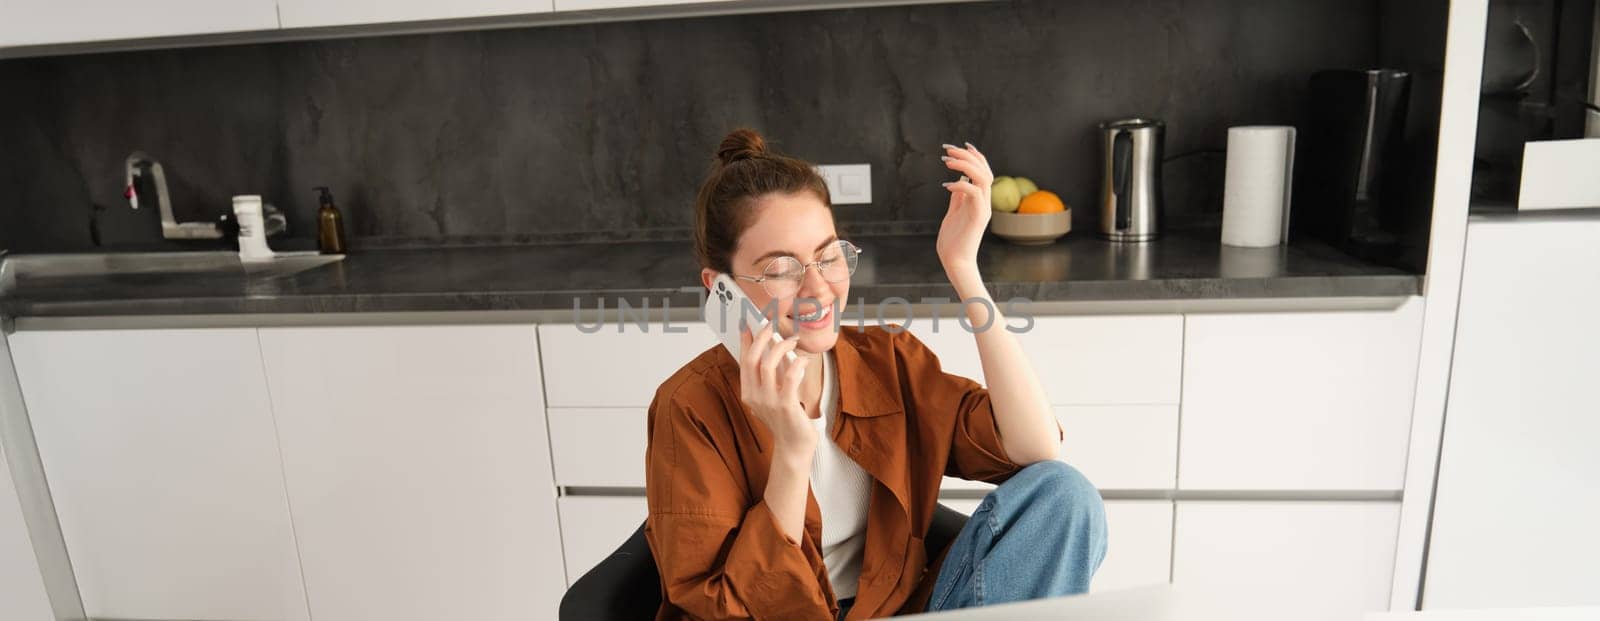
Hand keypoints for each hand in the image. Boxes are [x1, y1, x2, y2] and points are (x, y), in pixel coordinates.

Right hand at [738, 317, 815, 453]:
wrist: (793, 446)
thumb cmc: (786, 419)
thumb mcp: (774, 394)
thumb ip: (773, 373)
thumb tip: (775, 346)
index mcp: (749, 393)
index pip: (744, 361)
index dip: (746, 341)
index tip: (749, 324)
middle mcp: (755, 396)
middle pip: (752, 359)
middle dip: (761, 337)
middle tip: (770, 325)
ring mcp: (769, 401)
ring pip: (768, 364)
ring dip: (780, 346)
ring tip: (792, 340)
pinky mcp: (786, 405)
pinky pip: (790, 376)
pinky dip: (797, 363)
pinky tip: (803, 360)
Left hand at [937, 142, 992, 275]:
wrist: (955, 262)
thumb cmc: (953, 241)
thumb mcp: (953, 214)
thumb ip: (958, 198)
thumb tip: (957, 180)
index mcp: (980, 201)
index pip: (983, 172)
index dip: (974, 156)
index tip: (960, 146)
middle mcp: (984, 202)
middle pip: (984, 171)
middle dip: (967, 156)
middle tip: (948, 149)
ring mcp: (983, 209)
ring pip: (982, 178)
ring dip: (965, 165)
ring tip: (946, 161)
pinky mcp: (978, 217)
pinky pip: (973, 193)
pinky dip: (960, 185)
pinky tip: (945, 186)